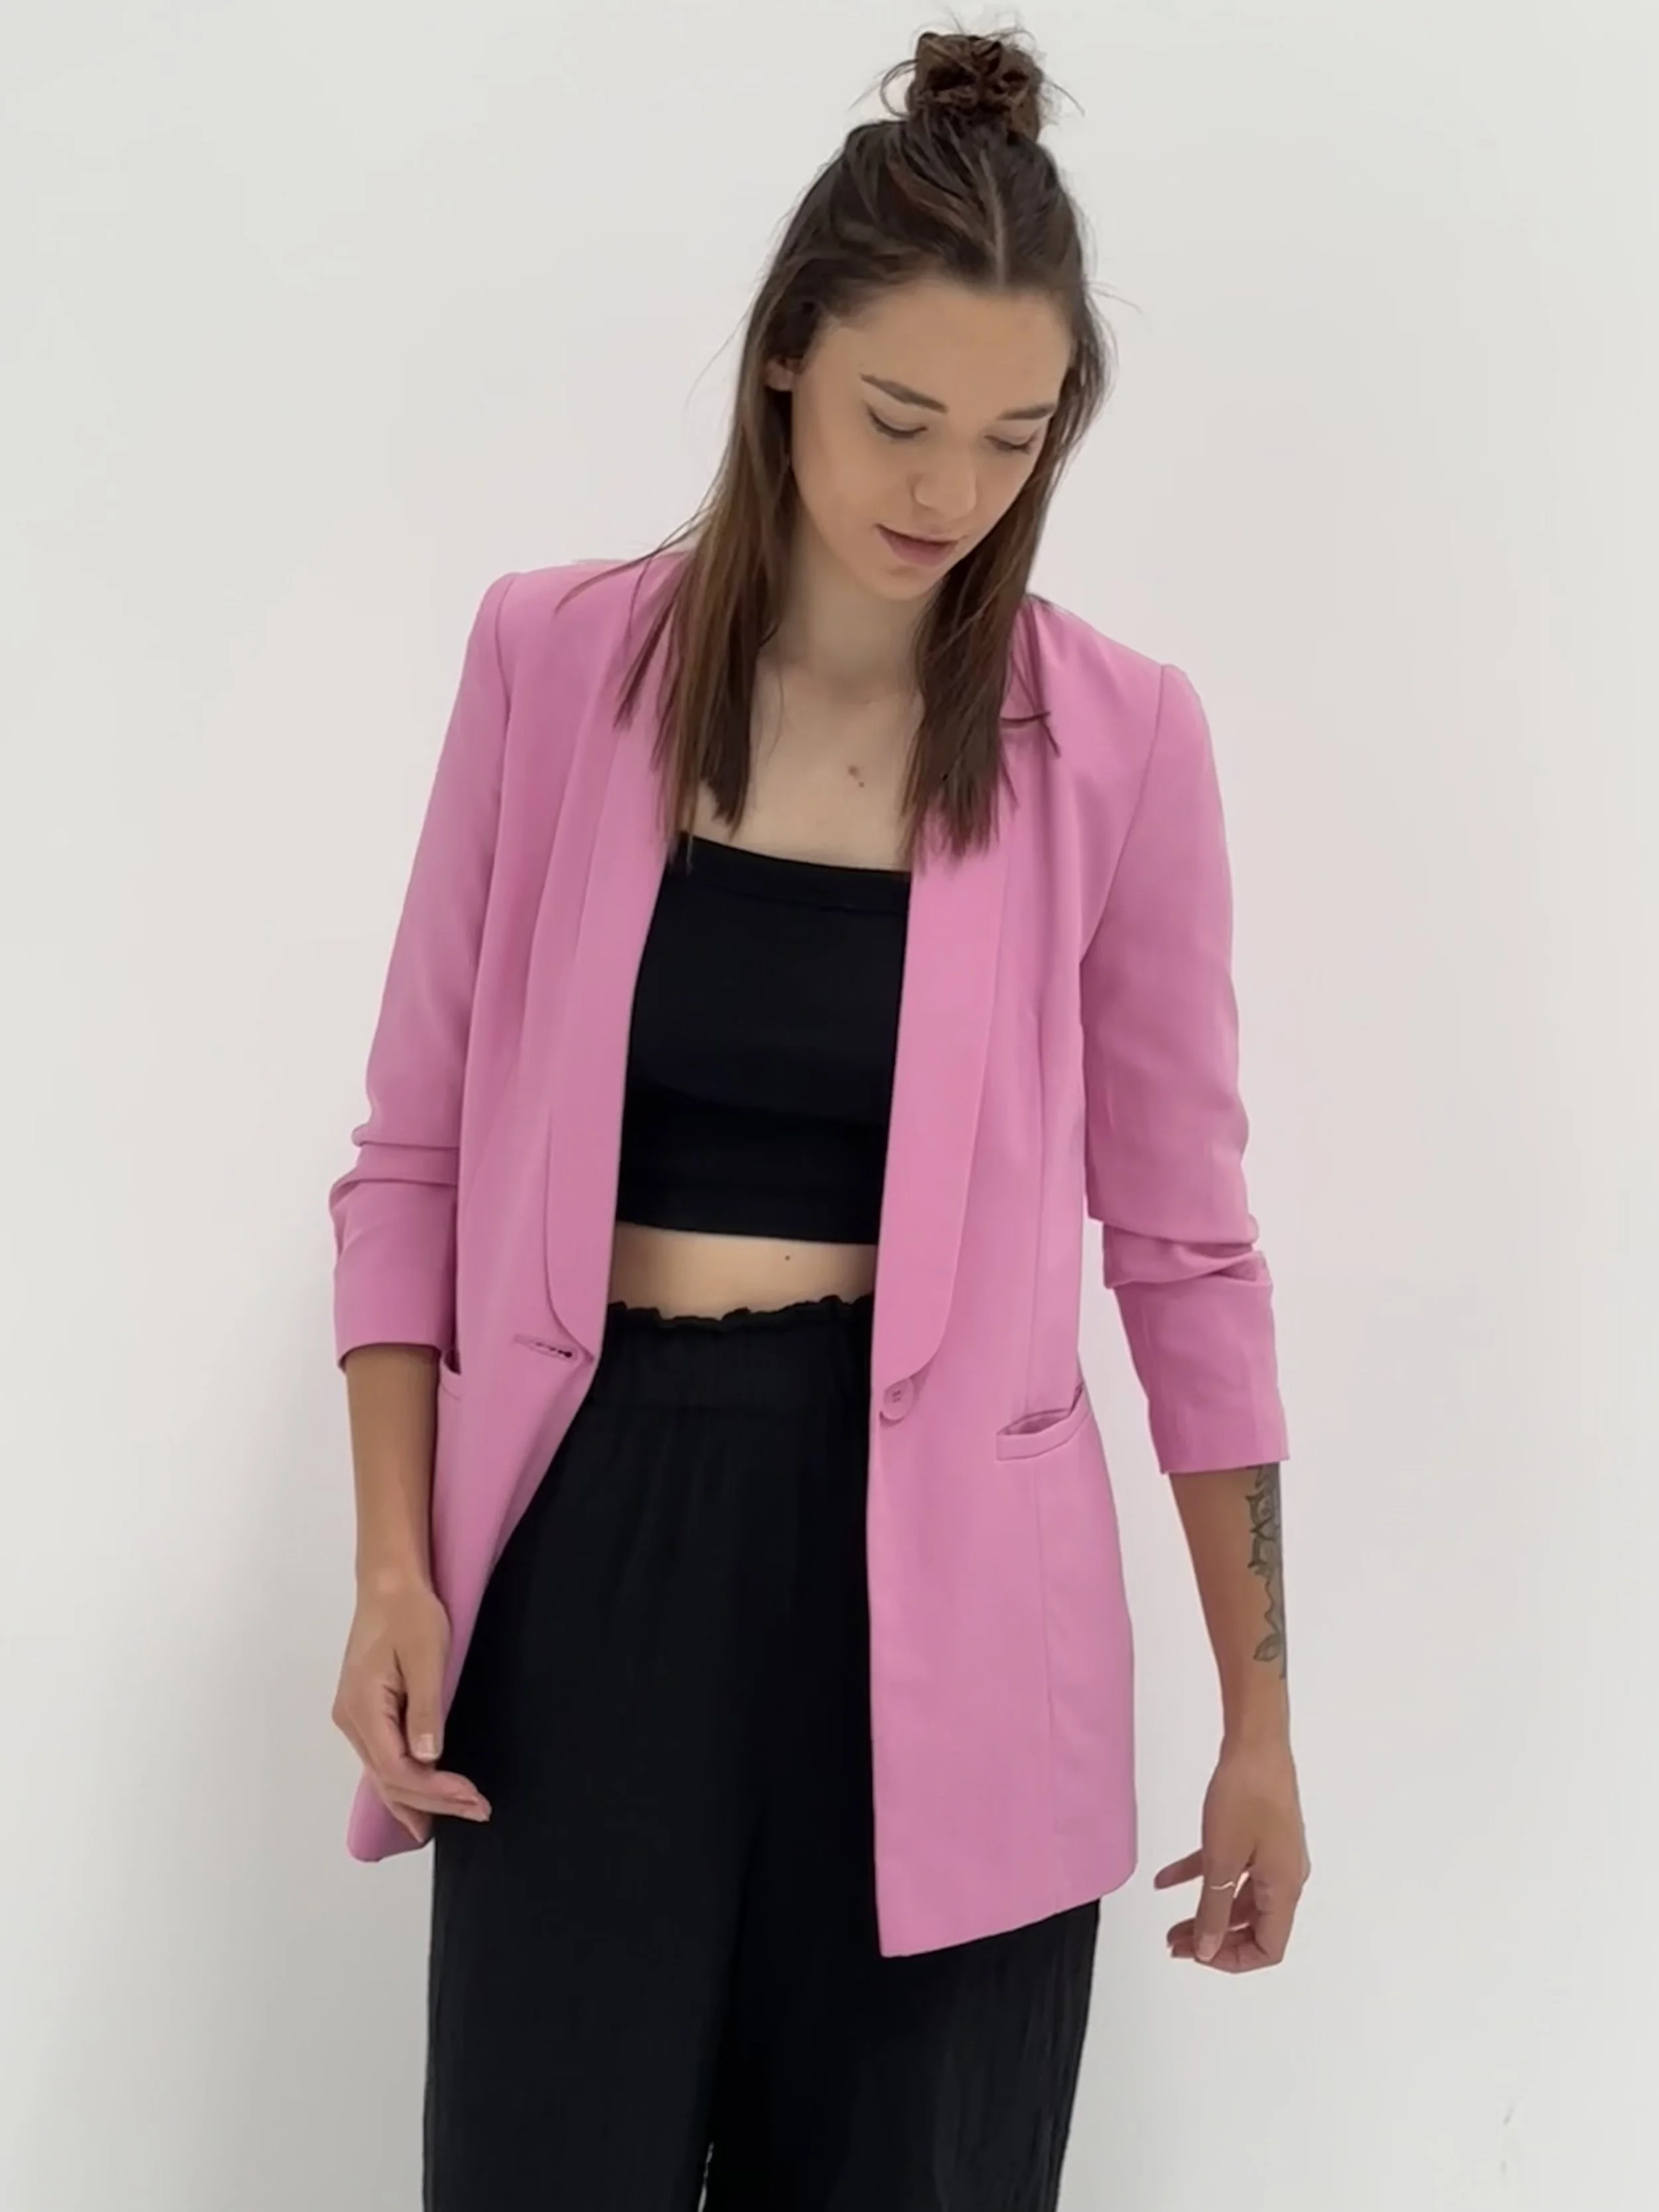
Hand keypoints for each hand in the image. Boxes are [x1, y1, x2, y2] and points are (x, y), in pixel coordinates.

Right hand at [331, 1573, 490, 1843]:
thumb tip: (428, 1758)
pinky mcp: (364, 1713)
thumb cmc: (410, 1612)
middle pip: (389, 1780)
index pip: (397, 1768)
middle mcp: (351, 1720)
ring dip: (419, 1800)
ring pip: (383, 1775)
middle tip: (478, 1810)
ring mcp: (354, 1718)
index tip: (472, 1797)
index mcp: (362, 1708)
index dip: (434, 1790)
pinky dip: (403, 1784)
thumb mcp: (426, 1655)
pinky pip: (383, 1760)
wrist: (388, 1584)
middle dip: (433, 1802)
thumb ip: (425, 1709)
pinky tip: (419, 1804)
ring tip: (455, 1818)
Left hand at [1154, 1732, 1309, 1970]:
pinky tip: (1165, 1880)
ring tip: (1170, 1925)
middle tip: (1174, 1943)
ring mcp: (1272, 1855)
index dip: (1232, 1959)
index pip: (1268, 1948)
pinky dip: (1200, 1877)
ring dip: (1206, 1912)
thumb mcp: (1223, 1859)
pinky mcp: (1258, 1833)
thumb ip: (1213, 1909)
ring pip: (1238, 1898)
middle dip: (1213, 1940)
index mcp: (1285, 1890)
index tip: (1195, 1953)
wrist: (1256, 1742)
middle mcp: (1284, 1877)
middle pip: (1252, 1926)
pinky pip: (1230, 1867)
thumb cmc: (1245, 1799)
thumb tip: (1207, 1950)